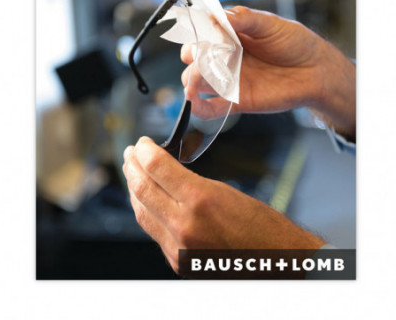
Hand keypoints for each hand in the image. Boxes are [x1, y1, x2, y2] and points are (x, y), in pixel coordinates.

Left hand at [122, 137, 324, 272]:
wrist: (278, 265)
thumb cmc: (264, 228)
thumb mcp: (228, 192)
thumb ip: (191, 183)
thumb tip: (166, 172)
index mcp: (201, 201)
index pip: (157, 167)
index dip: (145, 151)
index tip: (142, 143)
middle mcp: (185, 226)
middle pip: (142, 189)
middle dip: (132, 166)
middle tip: (130, 154)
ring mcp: (178, 247)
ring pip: (141, 212)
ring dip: (134, 189)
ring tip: (133, 172)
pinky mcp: (178, 262)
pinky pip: (153, 232)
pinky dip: (146, 211)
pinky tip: (147, 200)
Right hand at [181, 6, 355, 138]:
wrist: (316, 71)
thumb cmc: (294, 43)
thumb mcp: (270, 24)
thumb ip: (245, 18)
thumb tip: (217, 16)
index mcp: (229, 38)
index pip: (201, 36)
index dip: (195, 36)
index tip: (200, 36)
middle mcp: (224, 59)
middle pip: (195, 61)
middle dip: (192, 59)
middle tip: (201, 58)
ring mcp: (229, 81)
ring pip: (198, 83)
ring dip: (192, 82)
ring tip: (196, 81)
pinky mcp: (236, 101)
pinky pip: (212, 109)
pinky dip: (199, 109)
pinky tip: (194, 104)